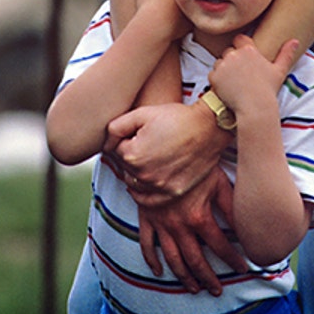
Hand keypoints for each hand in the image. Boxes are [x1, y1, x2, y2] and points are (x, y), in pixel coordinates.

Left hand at [104, 101, 225, 200]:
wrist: (208, 128)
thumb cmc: (176, 117)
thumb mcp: (141, 113)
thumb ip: (116, 127)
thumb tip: (106, 144)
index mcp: (132, 155)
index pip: (115, 151)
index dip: (125, 139)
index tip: (138, 133)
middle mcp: (143, 175)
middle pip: (124, 168)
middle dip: (130, 156)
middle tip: (146, 143)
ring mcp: (159, 186)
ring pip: (134, 183)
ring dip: (137, 173)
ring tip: (149, 157)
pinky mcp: (172, 192)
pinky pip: (148, 200)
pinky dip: (144, 192)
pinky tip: (147, 180)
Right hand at [135, 170, 240, 293]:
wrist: (160, 150)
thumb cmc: (194, 163)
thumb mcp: (218, 182)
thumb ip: (232, 206)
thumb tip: (248, 226)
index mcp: (199, 217)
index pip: (220, 246)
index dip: (233, 259)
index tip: (244, 268)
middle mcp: (179, 226)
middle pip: (195, 260)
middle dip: (207, 278)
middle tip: (216, 290)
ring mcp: (161, 224)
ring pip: (172, 258)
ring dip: (183, 276)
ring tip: (193, 289)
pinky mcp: (147, 218)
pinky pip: (147, 244)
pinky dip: (151, 260)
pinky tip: (158, 272)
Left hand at [208, 35, 300, 119]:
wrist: (255, 108)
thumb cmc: (268, 90)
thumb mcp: (279, 70)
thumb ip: (286, 53)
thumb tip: (295, 41)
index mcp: (249, 50)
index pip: (239, 39)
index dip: (240, 47)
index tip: (244, 59)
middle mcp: (235, 54)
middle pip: (228, 51)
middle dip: (232, 60)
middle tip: (240, 75)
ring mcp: (223, 64)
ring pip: (219, 63)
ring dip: (224, 70)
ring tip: (234, 83)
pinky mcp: (215, 76)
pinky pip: (212, 74)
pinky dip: (217, 81)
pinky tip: (227, 89)